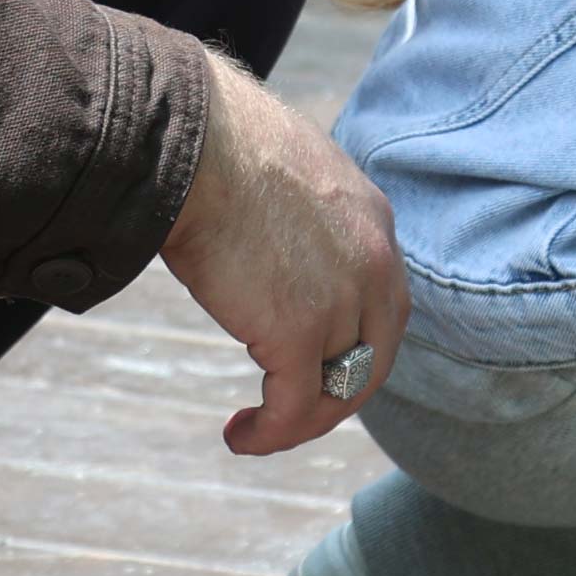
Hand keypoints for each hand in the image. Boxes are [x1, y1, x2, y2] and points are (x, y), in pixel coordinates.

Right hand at [157, 47, 405, 458]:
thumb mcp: (282, 173)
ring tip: (259, 430)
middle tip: (292, 409)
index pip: (384, 300)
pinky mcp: (299, 332)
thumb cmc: (212, 142)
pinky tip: (240, 434)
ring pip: (341, 389)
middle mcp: (375, 263)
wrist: (191, 141)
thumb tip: (259, 225)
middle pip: (376, 354)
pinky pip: (297, 407)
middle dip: (338, 391)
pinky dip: (272, 432)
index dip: (354, 340)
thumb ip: (293, 211)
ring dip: (302, 420)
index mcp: (371, 219)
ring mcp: (343, 300)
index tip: (315, 361)